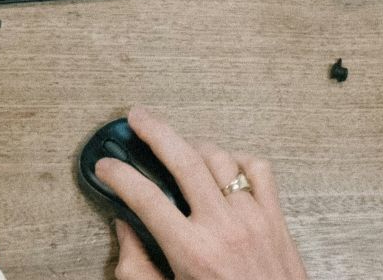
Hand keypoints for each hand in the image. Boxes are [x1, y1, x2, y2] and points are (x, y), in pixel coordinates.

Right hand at [96, 107, 307, 279]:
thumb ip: (137, 268)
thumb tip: (124, 229)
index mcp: (191, 252)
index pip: (145, 197)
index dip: (119, 175)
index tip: (106, 166)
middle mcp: (222, 228)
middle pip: (184, 160)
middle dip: (155, 131)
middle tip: (137, 118)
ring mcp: (253, 219)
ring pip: (220, 158)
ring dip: (194, 146)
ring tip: (179, 146)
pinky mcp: (276, 218)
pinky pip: (258, 170)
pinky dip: (238, 160)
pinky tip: (224, 166)